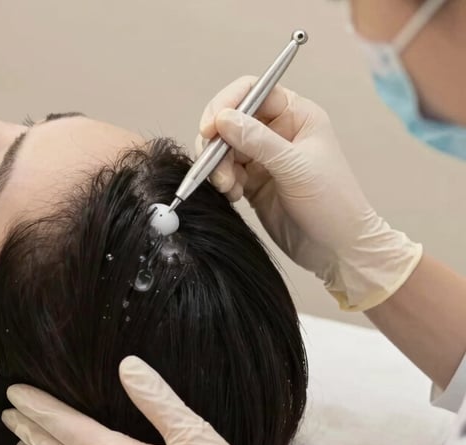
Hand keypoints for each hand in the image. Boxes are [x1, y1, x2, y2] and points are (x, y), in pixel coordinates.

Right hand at [196, 76, 420, 310]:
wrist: (337, 249)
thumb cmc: (332, 203)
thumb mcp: (295, 168)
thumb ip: (258, 141)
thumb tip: (223, 118)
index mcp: (296, 115)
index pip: (253, 91)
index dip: (227, 104)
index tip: (210, 127)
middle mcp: (277, 131)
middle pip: (230, 120)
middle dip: (217, 142)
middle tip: (213, 166)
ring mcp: (263, 158)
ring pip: (223, 148)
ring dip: (217, 166)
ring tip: (228, 188)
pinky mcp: (252, 182)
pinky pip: (224, 172)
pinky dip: (222, 182)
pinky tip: (234, 196)